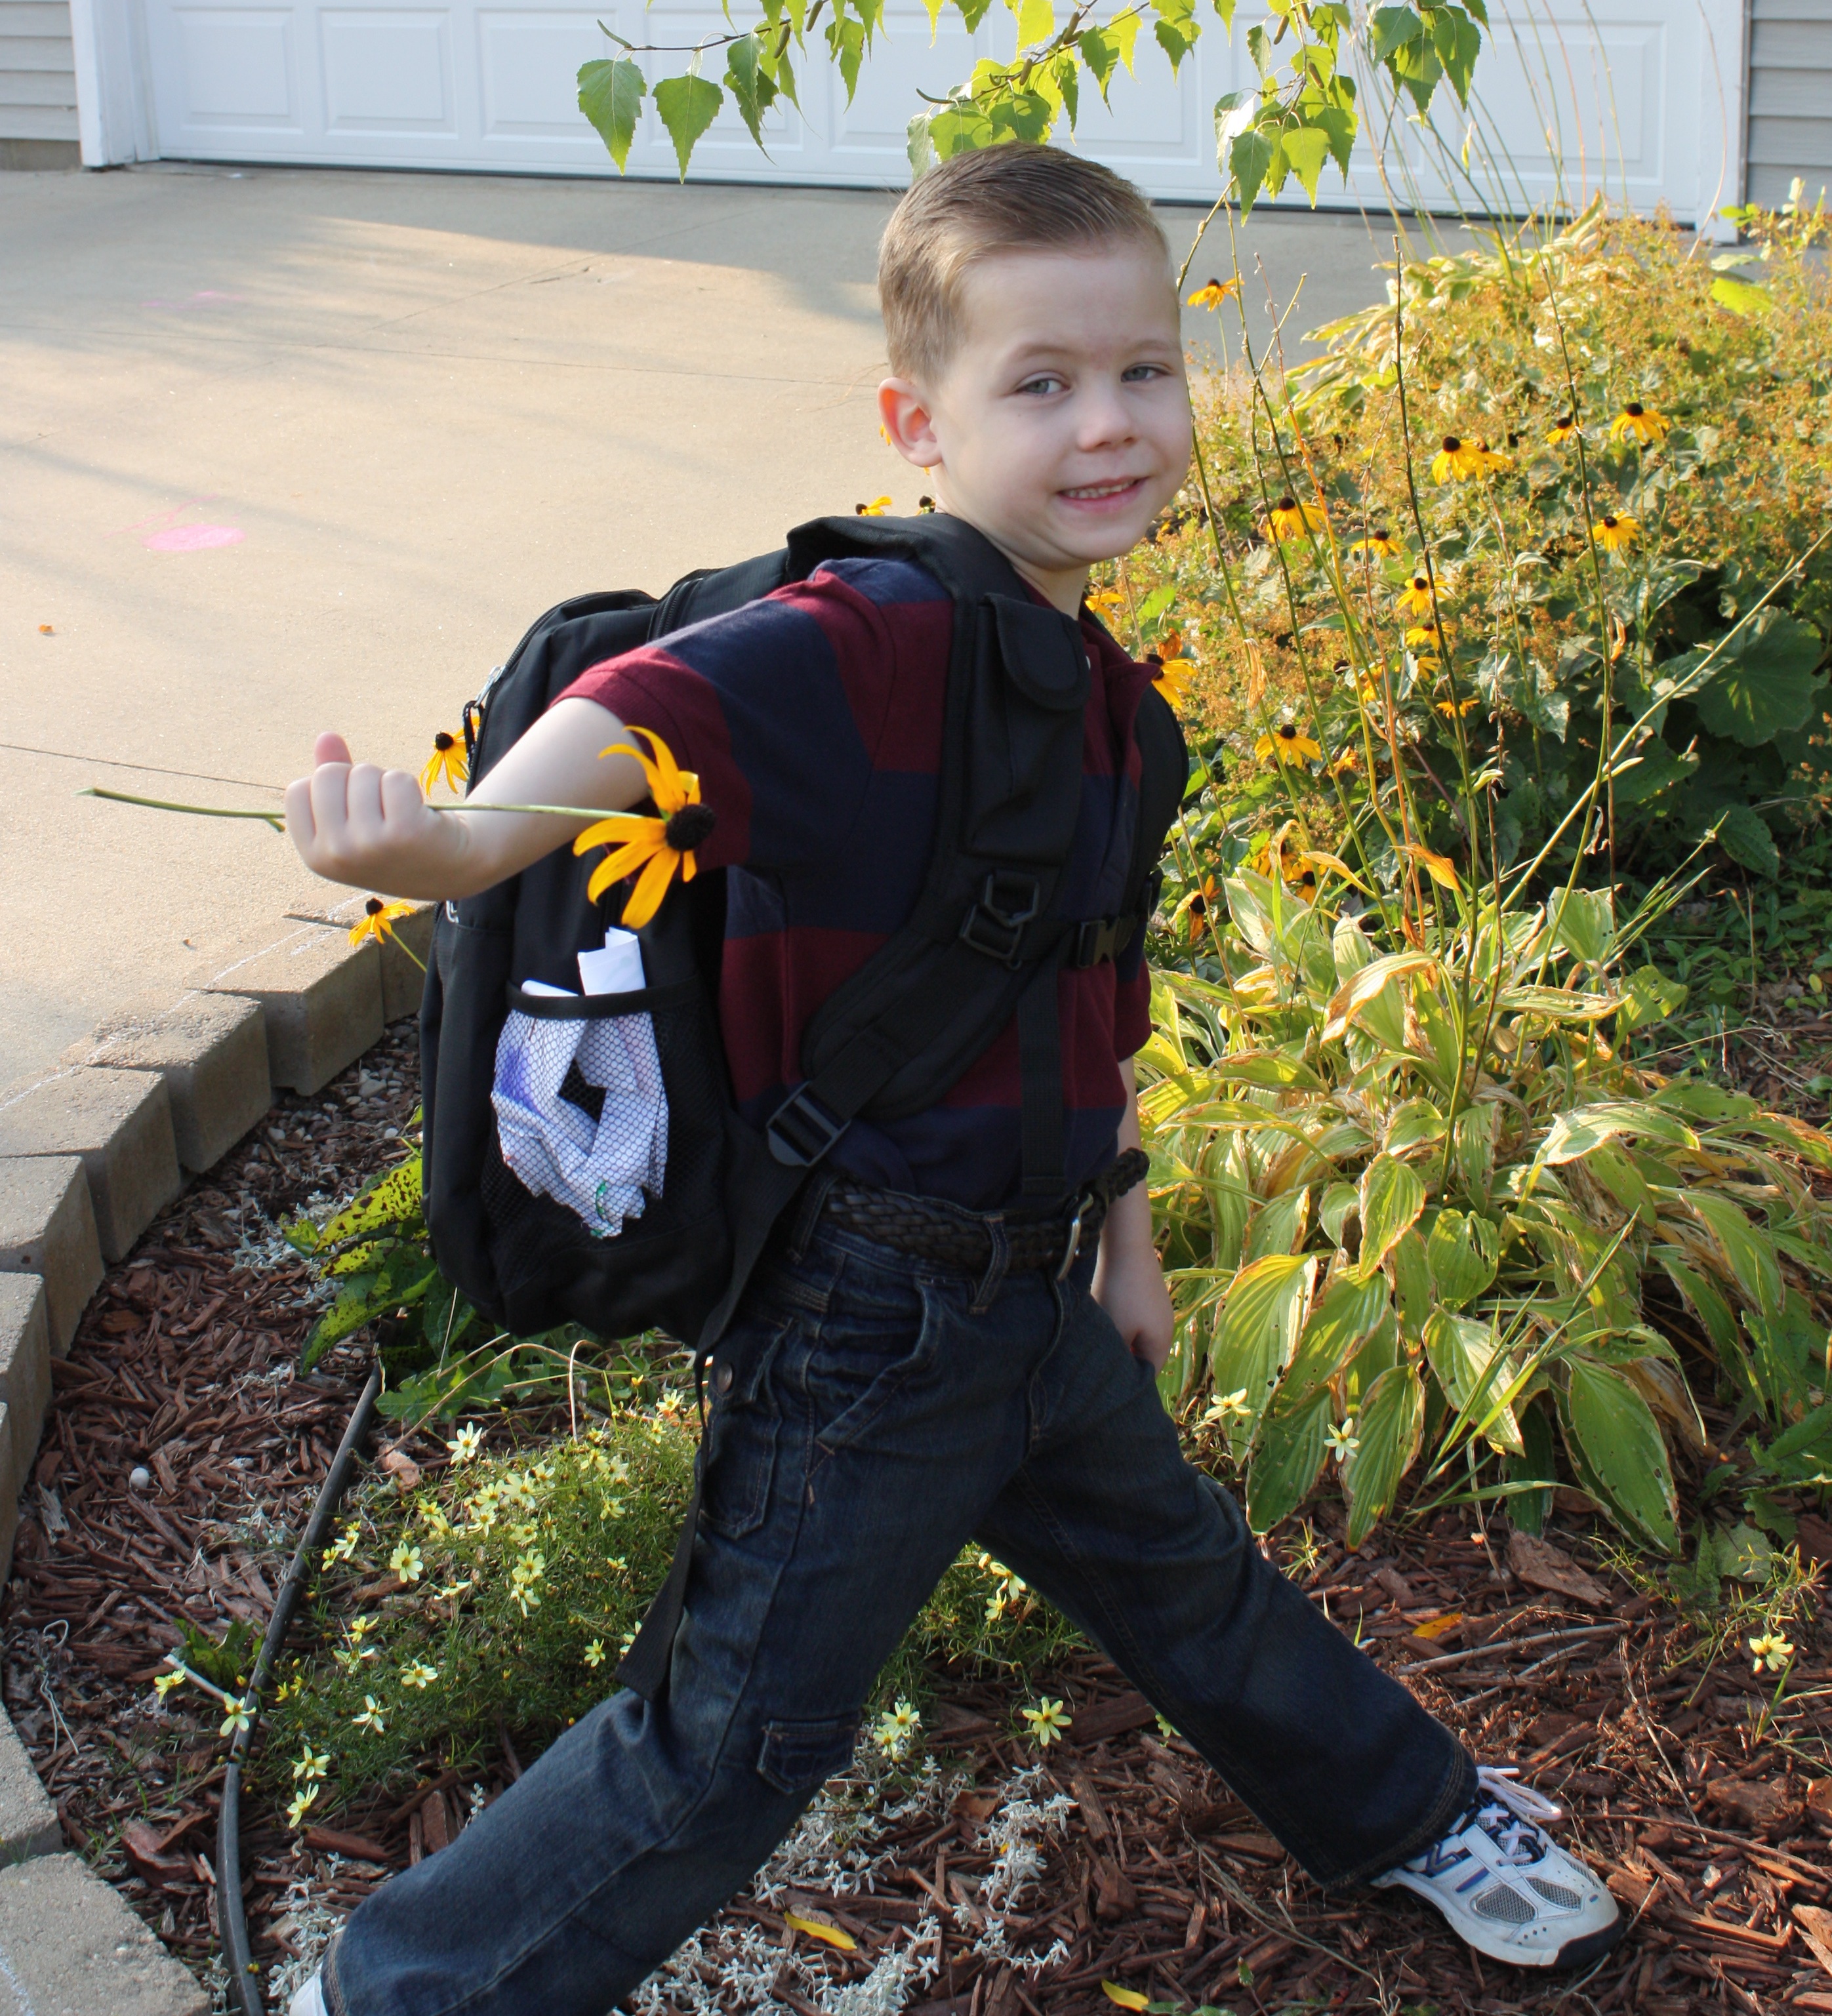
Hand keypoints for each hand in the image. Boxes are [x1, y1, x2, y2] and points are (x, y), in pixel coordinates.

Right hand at [285, 731, 458, 897]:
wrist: (453, 868)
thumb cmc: (395, 841)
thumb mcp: (353, 819)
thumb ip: (332, 780)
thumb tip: (326, 736)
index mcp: (315, 856)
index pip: (297, 790)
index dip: (328, 788)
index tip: (353, 810)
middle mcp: (336, 854)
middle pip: (327, 775)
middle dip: (356, 779)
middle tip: (382, 809)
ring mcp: (369, 845)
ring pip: (364, 772)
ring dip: (386, 782)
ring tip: (401, 812)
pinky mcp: (404, 832)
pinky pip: (396, 779)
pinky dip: (409, 786)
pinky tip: (420, 813)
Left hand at [1091, 1215, 1174, 1369]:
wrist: (1125, 1244)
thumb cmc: (1119, 1293)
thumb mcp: (1116, 1331)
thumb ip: (1118, 1358)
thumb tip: (1115, 1375)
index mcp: (1161, 1342)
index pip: (1147, 1375)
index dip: (1128, 1382)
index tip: (1103, 1381)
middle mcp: (1165, 1326)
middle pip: (1142, 1354)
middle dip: (1121, 1358)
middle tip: (1097, 1359)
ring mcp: (1157, 1308)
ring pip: (1135, 1334)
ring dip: (1117, 1336)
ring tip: (1098, 1333)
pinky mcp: (1145, 1293)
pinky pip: (1132, 1316)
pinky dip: (1118, 1318)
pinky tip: (1103, 1311)